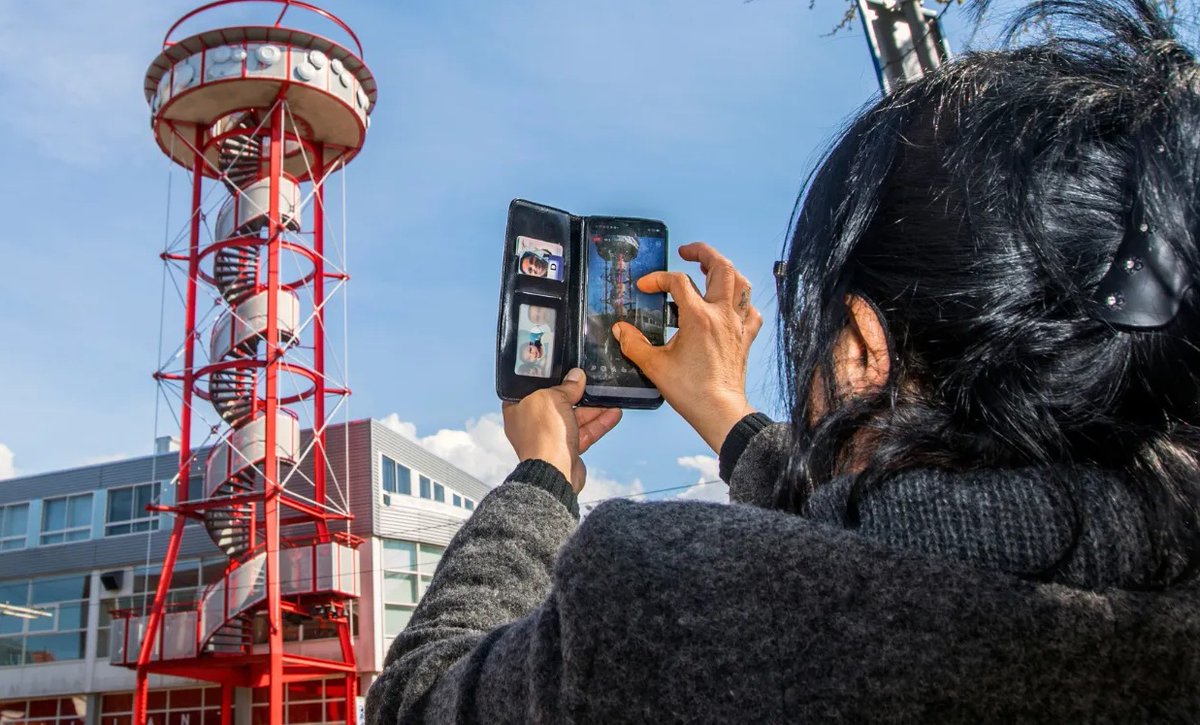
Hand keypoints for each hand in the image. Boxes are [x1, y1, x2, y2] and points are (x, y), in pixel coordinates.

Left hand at [502, 368, 622, 492]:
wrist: (555, 472)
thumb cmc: (543, 434)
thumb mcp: (553, 398)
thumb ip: (566, 387)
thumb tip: (576, 377)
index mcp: (518, 408)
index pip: (533, 388)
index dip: (550, 379)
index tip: (565, 371)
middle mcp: (532, 423)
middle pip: (558, 402)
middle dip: (578, 394)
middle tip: (592, 383)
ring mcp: (550, 437)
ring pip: (574, 418)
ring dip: (593, 409)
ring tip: (611, 399)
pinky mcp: (566, 449)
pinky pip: (583, 432)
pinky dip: (598, 423)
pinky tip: (613, 414)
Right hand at [612, 242, 761, 452]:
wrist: (719, 411)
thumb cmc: (691, 390)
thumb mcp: (654, 365)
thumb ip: (634, 344)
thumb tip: (620, 330)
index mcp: (698, 317)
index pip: (678, 281)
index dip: (658, 278)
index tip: (646, 286)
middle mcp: (722, 314)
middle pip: (721, 267)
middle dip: (703, 253)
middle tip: (687, 252)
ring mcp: (738, 325)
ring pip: (741, 283)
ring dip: (726, 271)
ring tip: (711, 269)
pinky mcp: (746, 338)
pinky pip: (751, 310)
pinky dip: (742, 301)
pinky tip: (732, 305)